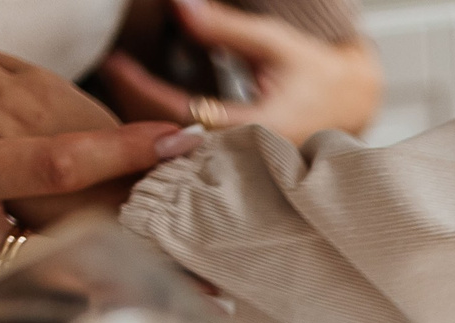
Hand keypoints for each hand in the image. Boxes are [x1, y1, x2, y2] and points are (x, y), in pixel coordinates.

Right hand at [0, 77, 196, 286]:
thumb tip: (67, 150)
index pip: (56, 163)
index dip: (119, 152)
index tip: (175, 144)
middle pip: (71, 239)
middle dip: (141, 253)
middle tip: (215, 284)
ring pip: (50, 264)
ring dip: (112, 270)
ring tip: (185, 292)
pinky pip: (20, 275)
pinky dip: (66, 274)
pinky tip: (118, 288)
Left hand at [101, 0, 381, 146]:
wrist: (348, 107)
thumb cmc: (316, 75)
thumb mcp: (275, 44)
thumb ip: (225, 29)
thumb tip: (179, 5)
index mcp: (260, 133)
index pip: (184, 115)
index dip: (142, 89)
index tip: (115, 60)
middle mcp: (246, 162)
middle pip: (168, 142)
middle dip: (131, 105)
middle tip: (105, 69)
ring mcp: (238, 173)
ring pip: (172, 155)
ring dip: (137, 122)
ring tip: (115, 83)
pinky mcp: (231, 172)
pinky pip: (183, 158)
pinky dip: (156, 134)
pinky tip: (136, 108)